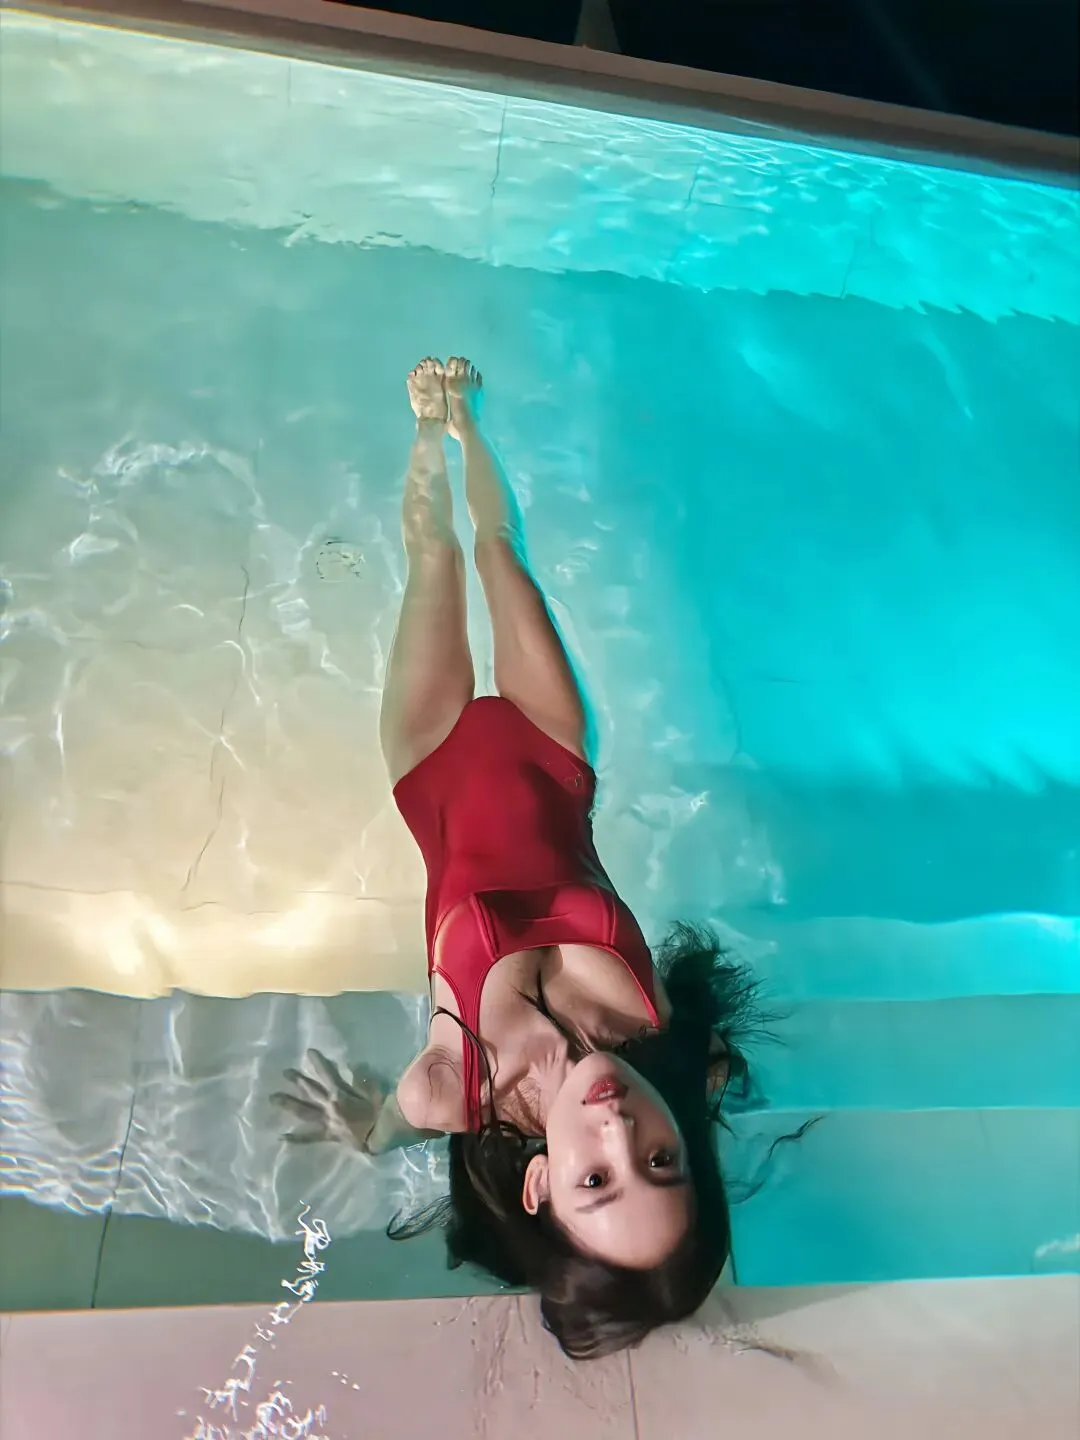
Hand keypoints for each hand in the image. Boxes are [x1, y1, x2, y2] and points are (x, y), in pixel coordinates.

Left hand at [270, 1049, 384, 1151]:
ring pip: (304, 1112)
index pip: (326, 1074)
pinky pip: (310, 1138)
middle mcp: (329, 1106)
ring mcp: (326, 1122)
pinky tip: (281, 1138)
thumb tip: (353, 1066)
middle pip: (310, 1091)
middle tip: (284, 1072)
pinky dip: (296, 1138)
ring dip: (288, 1104)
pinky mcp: (328, 1136)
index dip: (317, 1062)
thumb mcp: (374, 1090)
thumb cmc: (380, 1112)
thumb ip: (362, 1079)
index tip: (308, 1052)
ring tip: (273, 1098)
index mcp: (340, 1094)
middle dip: (297, 1081)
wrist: (381, 1136)